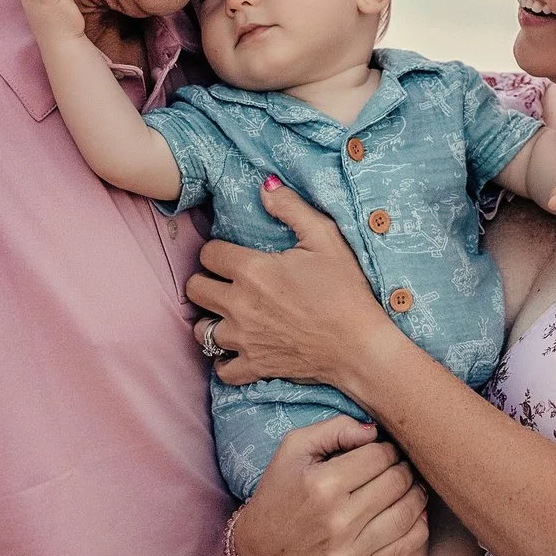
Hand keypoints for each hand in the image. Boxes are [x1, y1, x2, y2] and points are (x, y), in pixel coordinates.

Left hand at [190, 177, 395, 396]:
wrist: (360, 345)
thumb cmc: (346, 290)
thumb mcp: (325, 238)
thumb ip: (291, 208)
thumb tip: (265, 185)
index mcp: (252, 270)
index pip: (208, 254)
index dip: (217, 250)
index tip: (231, 254)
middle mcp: (239, 305)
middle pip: (195, 289)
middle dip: (205, 281)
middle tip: (225, 281)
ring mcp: (244, 339)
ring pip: (200, 330)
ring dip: (210, 320)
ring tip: (228, 314)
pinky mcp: (254, 366)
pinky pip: (221, 369)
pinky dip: (224, 360)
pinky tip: (237, 348)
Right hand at [235, 416, 428, 555]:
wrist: (261, 548)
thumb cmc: (280, 491)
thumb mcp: (294, 448)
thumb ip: (334, 429)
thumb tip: (375, 431)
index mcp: (323, 485)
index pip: (379, 456)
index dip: (386, 448)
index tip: (381, 451)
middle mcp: (339, 520)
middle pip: (397, 482)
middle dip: (403, 468)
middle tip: (398, 466)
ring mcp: (350, 552)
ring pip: (407, 513)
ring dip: (416, 494)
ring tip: (409, 486)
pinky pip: (406, 547)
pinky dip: (418, 525)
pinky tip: (412, 512)